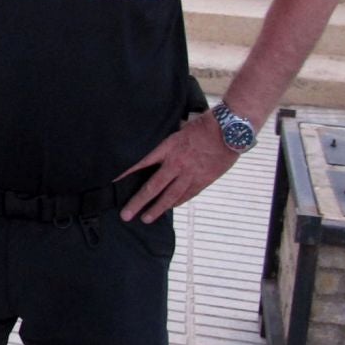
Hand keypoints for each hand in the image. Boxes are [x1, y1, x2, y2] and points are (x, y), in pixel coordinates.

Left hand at [117, 110, 241, 223]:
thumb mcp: (181, 129)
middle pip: (153, 187)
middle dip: (138, 202)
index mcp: (168, 148)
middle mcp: (176, 164)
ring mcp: (190, 174)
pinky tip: (170, 208)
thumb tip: (163, 148)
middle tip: (127, 215)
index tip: (113, 183)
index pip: (142, 163)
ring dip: (157, 209)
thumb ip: (170, 142)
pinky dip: (177, 202)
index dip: (127, 174)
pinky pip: (187, 195)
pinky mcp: (203, 180)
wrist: (230, 130)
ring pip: (170, 196)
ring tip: (146, 218)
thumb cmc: (206, 125)